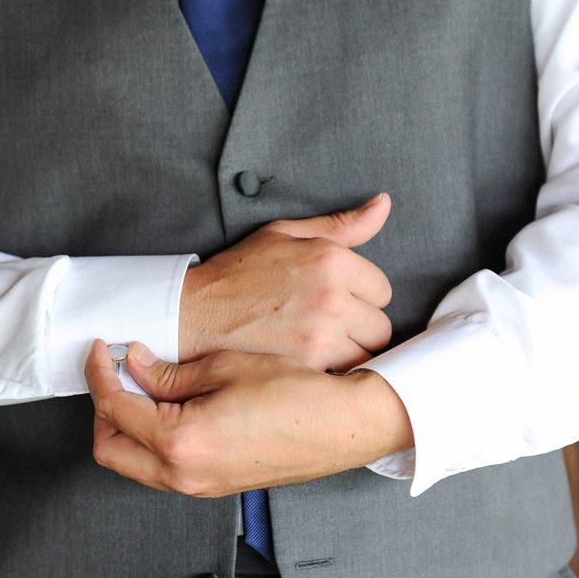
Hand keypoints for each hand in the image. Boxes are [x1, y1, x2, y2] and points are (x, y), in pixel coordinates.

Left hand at [85, 340, 413, 496]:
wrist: (341, 426)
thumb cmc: (295, 394)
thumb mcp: (225, 367)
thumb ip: (168, 372)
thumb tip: (134, 364)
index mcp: (181, 442)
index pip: (115, 408)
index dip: (100, 373)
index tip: (102, 349)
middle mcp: (184, 475)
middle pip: (109, 449)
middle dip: (102, 406)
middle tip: (112, 370)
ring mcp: (198, 487)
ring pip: (131, 464)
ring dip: (124, 425)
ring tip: (138, 384)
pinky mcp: (212, 487)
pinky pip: (159, 469)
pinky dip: (149, 439)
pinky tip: (166, 406)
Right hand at [179, 192, 392, 369]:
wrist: (195, 314)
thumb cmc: (238, 274)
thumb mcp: (285, 234)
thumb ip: (341, 225)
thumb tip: (383, 204)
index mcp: (331, 259)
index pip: (382, 289)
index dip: (359, 295)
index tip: (334, 298)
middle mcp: (333, 296)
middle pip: (381, 326)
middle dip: (359, 327)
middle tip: (325, 323)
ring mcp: (323, 334)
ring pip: (369, 354)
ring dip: (349, 352)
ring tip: (318, 343)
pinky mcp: (310, 365)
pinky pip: (347, 374)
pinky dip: (333, 371)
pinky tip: (309, 360)